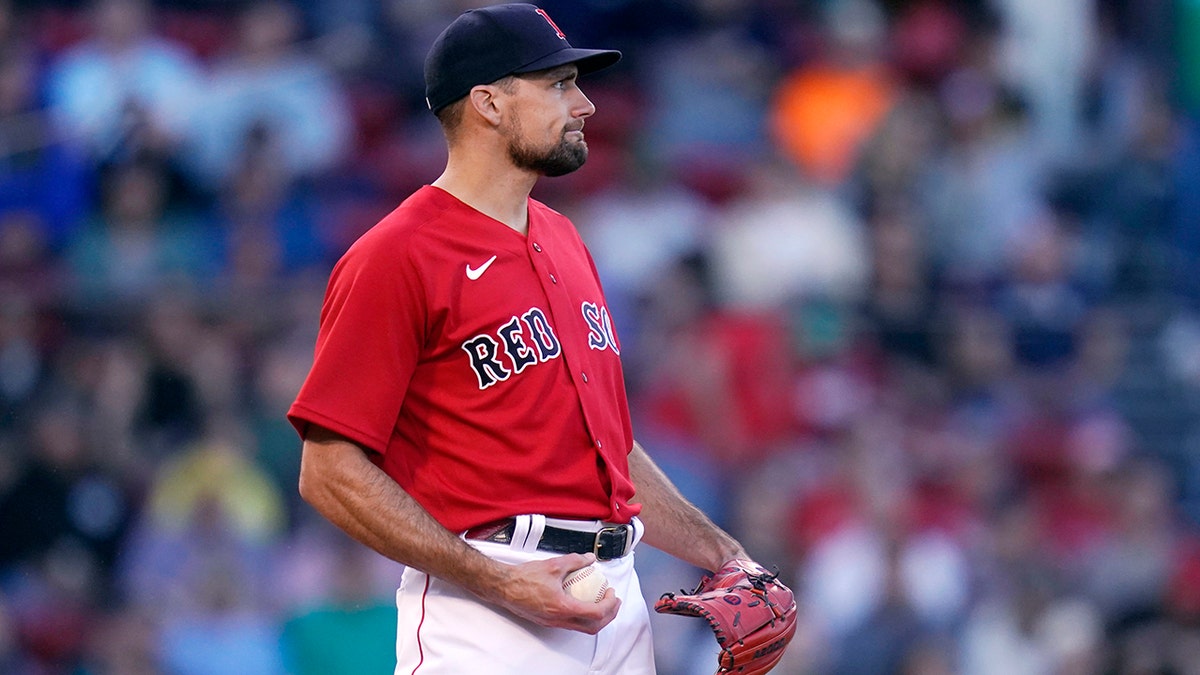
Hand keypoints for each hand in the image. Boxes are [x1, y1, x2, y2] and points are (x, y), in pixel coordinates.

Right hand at [490, 553, 620, 633]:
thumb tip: (589, 559)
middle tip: (613, 601)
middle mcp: (558, 619)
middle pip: (592, 627)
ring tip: (601, 602)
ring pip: (582, 628)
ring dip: (596, 618)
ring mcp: (552, 623)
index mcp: (562, 607)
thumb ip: (575, 561)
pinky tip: (582, 601)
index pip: (595, 613)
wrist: (503, 587)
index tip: (611, 593)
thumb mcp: (554, 564)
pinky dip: (583, 616)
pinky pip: (571, 623)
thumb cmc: (523, 578)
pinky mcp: (547, 621)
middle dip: (608, 616)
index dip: (609, 604)